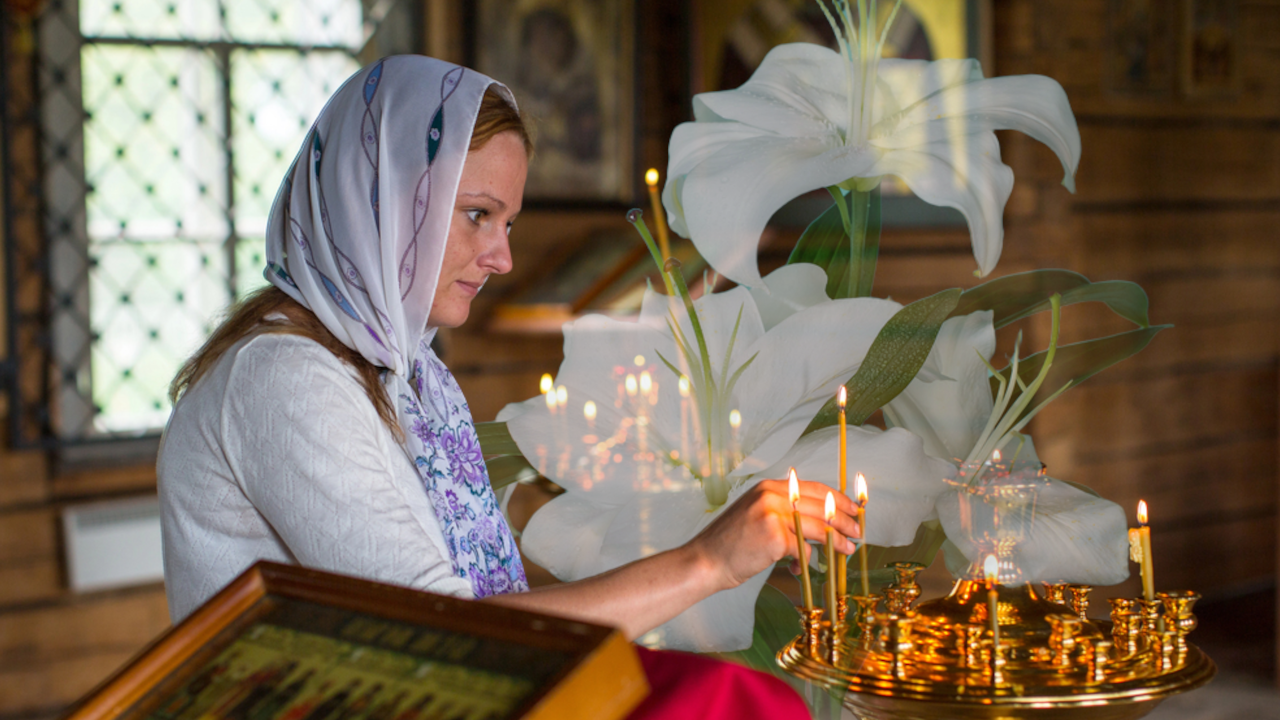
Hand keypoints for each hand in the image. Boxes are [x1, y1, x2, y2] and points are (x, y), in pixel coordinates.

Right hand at [687, 478, 860, 592]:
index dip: (838, 499)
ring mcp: (773, 515)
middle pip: (821, 506)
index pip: (814, 488)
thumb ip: (784, 512)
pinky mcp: (775, 538)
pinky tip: (797, 567)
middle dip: (845, 520)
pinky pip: (803, 549)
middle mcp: (771, 496)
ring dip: (837, 540)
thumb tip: (820, 521)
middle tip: (859, 530)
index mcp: (768, 487)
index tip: (853, 509)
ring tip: (848, 548)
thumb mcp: (756, 515)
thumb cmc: (730, 543)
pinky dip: (804, 561)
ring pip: (818, 527)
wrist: (705, 561)